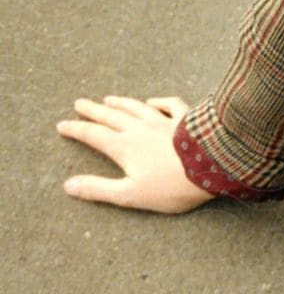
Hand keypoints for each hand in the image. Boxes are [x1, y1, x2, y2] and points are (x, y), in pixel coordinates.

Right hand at [57, 95, 216, 213]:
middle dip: (93, 110)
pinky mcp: (186, 120)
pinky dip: (160, 101)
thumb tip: (69, 185)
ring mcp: (164, 122)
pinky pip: (170, 105)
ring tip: (108, 98)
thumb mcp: (130, 194)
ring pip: (137, 107)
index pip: (93, 135)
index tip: (62, 125)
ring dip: (121, 103)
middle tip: (79, 103)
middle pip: (111, 116)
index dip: (76, 130)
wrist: (212, 167)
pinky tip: (153, 101)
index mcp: (124, 146)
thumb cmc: (171, 186)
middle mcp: (141, 129)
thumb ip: (99, 189)